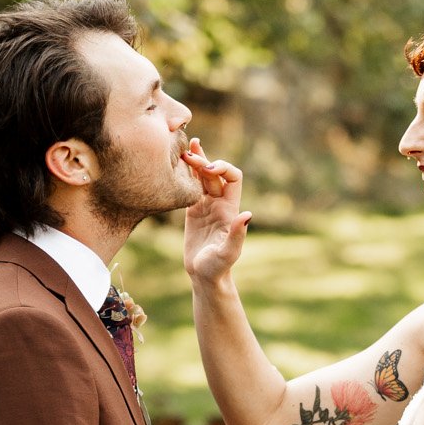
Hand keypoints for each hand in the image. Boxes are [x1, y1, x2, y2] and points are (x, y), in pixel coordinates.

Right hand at [183, 137, 251, 286]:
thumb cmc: (219, 267)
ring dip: (195, 162)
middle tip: (187, 155)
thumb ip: (238, 234)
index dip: (222, 168)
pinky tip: (176, 164)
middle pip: (214, 172)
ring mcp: (206, 206)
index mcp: (230, 208)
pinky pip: (190, 187)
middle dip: (203, 161)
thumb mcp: (228, 253)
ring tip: (183, 148)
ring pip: (202, 176)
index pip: (233, 177)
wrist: (205, 276)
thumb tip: (248, 214)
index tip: (208, 170)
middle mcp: (220, 203)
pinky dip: (185, 174)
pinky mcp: (193, 211)